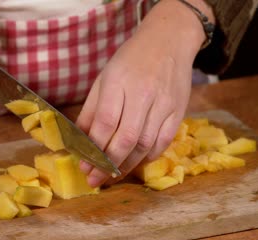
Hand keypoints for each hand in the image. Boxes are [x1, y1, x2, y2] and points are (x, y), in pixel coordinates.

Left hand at [76, 0, 212, 186]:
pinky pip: (164, 141)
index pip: (106, 123)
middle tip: (95, 180)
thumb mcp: (104, 79)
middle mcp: (143, 94)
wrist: (168, 41)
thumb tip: (78, 141)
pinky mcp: (179, 111)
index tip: (84, 166)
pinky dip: (148, 157)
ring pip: (146, 144)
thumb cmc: (130, 60)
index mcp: (119, 83)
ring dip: (127, 165)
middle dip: (109, 165)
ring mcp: (164, 104)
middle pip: (126, 138)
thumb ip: (91, 110)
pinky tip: (135, 163)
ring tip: (112, 176)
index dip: (94, 149)